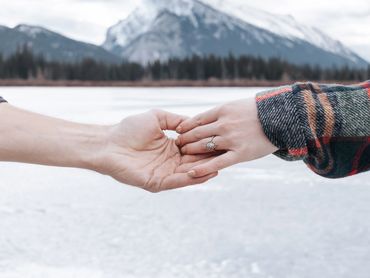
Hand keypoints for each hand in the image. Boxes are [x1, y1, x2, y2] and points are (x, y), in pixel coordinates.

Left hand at [96, 110, 217, 191]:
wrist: (108, 142)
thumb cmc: (129, 129)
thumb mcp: (157, 118)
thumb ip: (176, 120)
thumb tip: (194, 122)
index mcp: (170, 148)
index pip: (193, 148)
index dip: (206, 145)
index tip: (221, 140)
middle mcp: (169, 162)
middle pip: (193, 161)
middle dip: (209, 159)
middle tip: (227, 155)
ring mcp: (164, 173)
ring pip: (188, 173)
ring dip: (204, 170)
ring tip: (220, 166)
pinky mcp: (156, 183)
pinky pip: (177, 181)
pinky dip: (191, 178)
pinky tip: (204, 173)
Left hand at [175, 98, 277, 177]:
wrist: (283, 117)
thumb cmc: (259, 111)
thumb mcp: (237, 105)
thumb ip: (221, 113)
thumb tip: (207, 118)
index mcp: (222, 110)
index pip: (197, 119)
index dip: (185, 126)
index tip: (178, 131)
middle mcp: (224, 124)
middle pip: (197, 133)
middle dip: (184, 140)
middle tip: (176, 145)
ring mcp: (231, 139)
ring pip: (203, 147)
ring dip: (190, 151)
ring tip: (182, 155)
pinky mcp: (240, 154)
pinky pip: (217, 163)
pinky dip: (202, 168)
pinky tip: (191, 172)